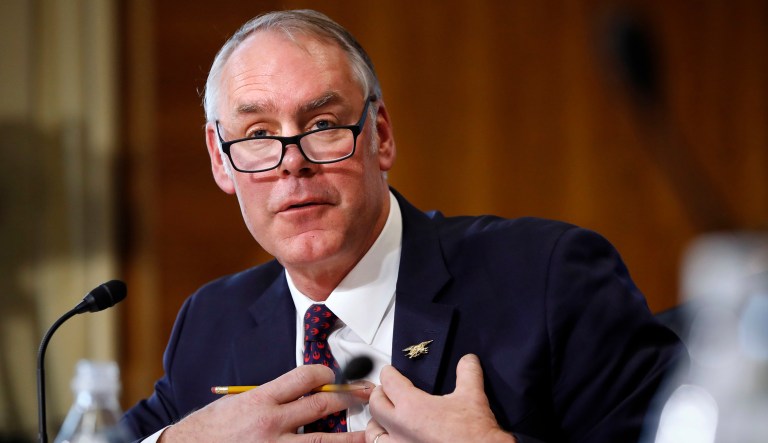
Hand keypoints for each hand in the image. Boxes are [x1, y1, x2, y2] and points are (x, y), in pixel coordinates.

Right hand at [160, 364, 370, 441]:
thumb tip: (303, 390)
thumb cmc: (212, 427)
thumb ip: (271, 396)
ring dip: (348, 437)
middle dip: (346, 399)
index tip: (332, 376)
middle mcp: (269, 423)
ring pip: (321, 441)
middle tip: (364, 396)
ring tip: (367, 435)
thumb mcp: (238, 402)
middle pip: (320, 406)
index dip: (325, 374)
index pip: (304, 377)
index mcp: (260, 399)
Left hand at [366, 354, 515, 442]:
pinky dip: (384, 440)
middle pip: (376, 404)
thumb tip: (468, 361)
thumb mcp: (473, 396)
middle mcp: (400, 428)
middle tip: (386, 390)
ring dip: (377, 420)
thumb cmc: (474, 435)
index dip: (388, 373)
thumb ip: (467, 373)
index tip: (390, 372)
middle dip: (380, 393)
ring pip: (373, 431)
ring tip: (386, 416)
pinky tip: (393, 438)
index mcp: (412, 407)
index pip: (389, 382)